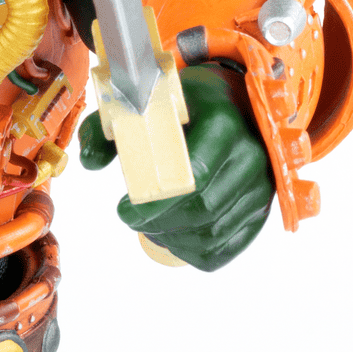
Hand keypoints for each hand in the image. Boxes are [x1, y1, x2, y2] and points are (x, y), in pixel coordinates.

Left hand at [78, 64, 274, 270]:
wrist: (235, 100)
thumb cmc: (185, 102)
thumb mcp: (144, 100)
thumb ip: (109, 126)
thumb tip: (89, 161)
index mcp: (222, 121)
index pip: (193, 173)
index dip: (155, 200)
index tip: (123, 209)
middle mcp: (250, 154)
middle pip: (202, 207)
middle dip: (158, 222)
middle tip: (130, 220)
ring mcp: (262, 184)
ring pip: (214, 230)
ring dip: (174, 238)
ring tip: (148, 228)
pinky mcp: (263, 207)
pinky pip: (229, 245)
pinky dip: (196, 251)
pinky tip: (173, 238)